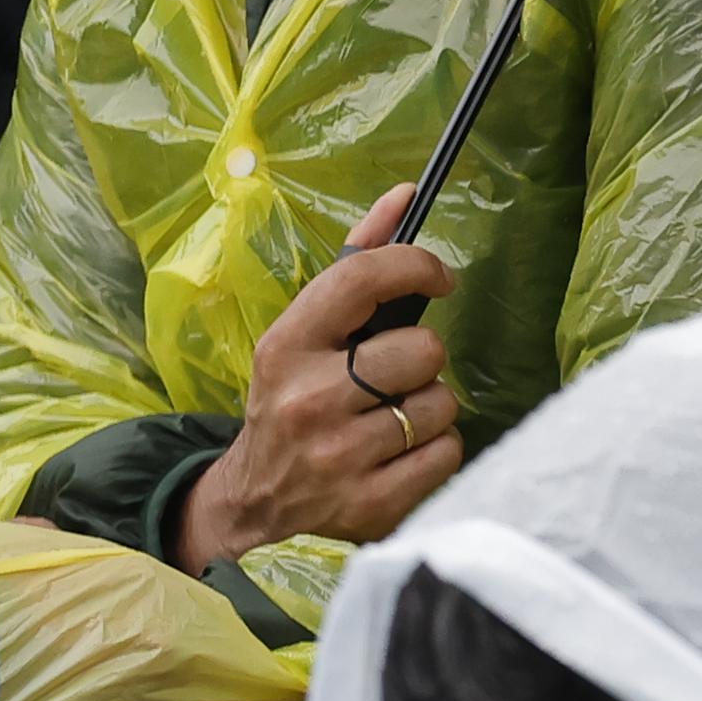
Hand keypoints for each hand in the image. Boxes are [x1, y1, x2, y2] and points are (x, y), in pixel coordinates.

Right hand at [173, 185, 464, 570]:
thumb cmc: (292, 398)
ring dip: (429, 407)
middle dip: (421, 359)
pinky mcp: (369, 505)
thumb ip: (357, 260)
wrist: (253, 501)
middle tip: (392, 375)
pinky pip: (447, 452)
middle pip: (424, 349)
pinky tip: (397, 455)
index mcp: (287, 345)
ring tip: (390, 418)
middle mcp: (307, 400)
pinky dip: (434, 450)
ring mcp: (337, 457)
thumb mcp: (304, 332)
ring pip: (441, 403)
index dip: (417, 266)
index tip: (440, 279)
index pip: (364, 278)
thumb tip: (406, 195)